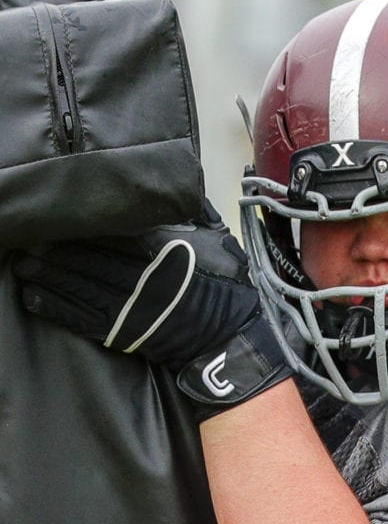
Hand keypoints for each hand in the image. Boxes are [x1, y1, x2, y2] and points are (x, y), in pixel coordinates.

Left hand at [13, 204, 290, 416]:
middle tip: (25, 240)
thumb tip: (183, 183)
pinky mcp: (124, 334)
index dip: (83, 226)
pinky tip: (34, 298)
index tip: (57, 216)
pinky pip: (84, 320)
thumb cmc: (227, 288)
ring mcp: (130, 308)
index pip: (113, 235)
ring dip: (47, 278)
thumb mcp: (220, 240)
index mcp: (162, 251)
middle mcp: (141, 278)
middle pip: (88, 260)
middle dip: (54, 252)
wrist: (230, 339)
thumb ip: (197, 211)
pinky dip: (57, 309)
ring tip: (21, 266)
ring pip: (80, 288)